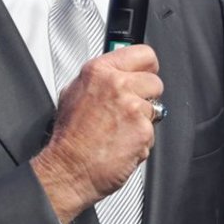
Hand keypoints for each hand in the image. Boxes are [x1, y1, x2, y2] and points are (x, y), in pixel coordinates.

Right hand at [31, 44, 162, 223]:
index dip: (147, 68)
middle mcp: (117, 85)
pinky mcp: (143, 130)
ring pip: (155, 109)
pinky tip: (122, 143)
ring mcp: (132, 107)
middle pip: (155, 82)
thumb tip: (114, 74)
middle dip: (146, 97)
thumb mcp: (73, 94)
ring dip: (142, 121)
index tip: (146, 75)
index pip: (143, 54)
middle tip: (129, 111)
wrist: (68, 169)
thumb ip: (99, 80)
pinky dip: (141, 140)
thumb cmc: (69, 138)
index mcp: (100, 71)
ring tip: (120, 131)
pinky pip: (152, 132)